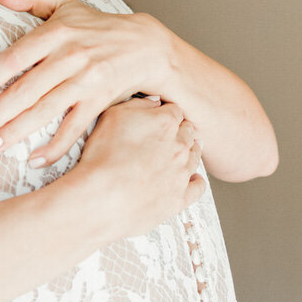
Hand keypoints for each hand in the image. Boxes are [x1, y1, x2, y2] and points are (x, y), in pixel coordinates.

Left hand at [0, 0, 171, 165]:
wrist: (146, 45)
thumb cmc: (97, 26)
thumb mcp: (66, 5)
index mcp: (56, 33)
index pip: (15, 57)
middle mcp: (70, 57)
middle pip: (26, 90)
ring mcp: (86, 81)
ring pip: (45, 111)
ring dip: (16, 132)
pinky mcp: (100, 101)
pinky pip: (74, 128)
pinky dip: (55, 146)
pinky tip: (34, 160)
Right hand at [72, 98, 204, 238]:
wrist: (103, 197)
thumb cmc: (103, 157)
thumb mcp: (113, 116)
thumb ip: (138, 105)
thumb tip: (154, 104)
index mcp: (166, 122)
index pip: (174, 111)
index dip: (164, 113)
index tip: (158, 118)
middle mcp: (180, 146)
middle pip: (187, 132)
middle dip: (178, 132)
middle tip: (165, 136)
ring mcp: (182, 173)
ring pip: (194, 157)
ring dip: (187, 153)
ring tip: (176, 155)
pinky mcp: (180, 198)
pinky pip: (198, 186)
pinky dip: (196, 181)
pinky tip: (191, 179)